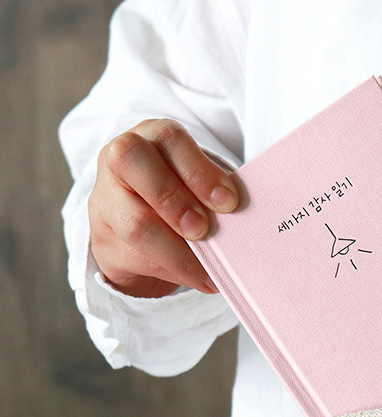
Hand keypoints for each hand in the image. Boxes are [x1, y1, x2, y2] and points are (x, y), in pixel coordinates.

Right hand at [88, 119, 238, 297]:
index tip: (228, 201)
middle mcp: (121, 158)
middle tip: (203, 231)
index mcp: (153, 137)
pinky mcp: (102, 236)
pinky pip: (135, 255)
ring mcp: (105, 197)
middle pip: (132, 163)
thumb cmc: (180, 192)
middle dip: (174, 200)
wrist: (138, 223)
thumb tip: (245, 219)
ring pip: (133, 221)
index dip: (199, 170)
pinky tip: (200, 279)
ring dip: (176, 249)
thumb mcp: (196, 181)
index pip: (169, 139)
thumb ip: (212, 191)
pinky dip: (174, 270)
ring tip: (209, 269)